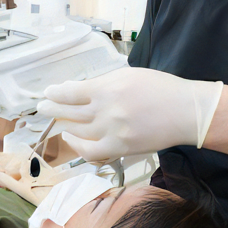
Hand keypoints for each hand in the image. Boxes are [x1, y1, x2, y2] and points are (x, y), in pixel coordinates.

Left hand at [36, 67, 223, 161]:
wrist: (185, 111)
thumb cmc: (161, 88)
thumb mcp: (130, 76)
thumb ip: (104, 83)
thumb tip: (81, 89)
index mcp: (107, 87)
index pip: (72, 91)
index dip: (56, 93)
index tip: (48, 92)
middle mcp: (105, 108)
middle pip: (70, 111)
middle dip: (53, 109)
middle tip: (42, 108)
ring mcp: (111, 130)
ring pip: (78, 130)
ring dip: (64, 126)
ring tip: (57, 123)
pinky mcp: (120, 147)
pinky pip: (91, 151)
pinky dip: (78, 146)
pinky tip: (72, 140)